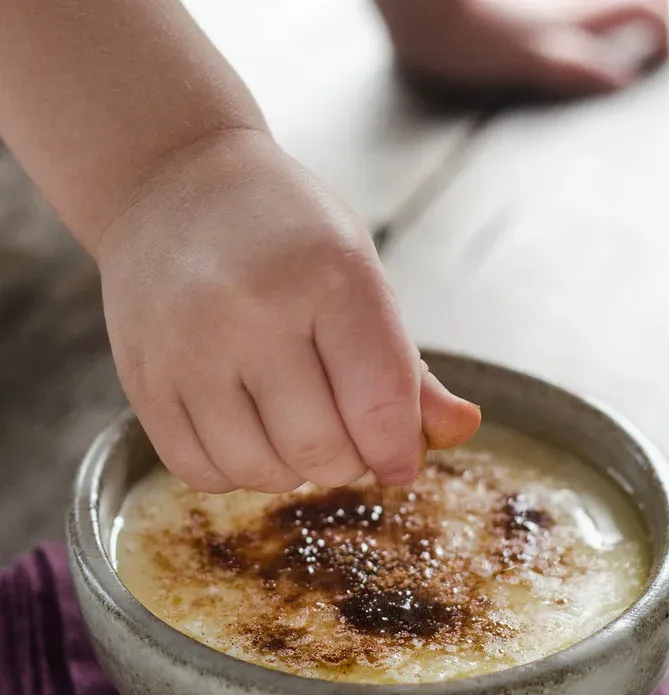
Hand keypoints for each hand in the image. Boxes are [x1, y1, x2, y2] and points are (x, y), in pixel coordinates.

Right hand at [97, 129, 479, 493]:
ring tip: (290, 425)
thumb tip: (463, 430)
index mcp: (330, 277)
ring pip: (260, 472)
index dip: (398, 452)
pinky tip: (244, 429)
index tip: (398, 460)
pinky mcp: (143, 379)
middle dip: (347, 462)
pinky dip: (234, 470)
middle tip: (343, 434)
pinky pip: (201, 473)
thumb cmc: (283, 235)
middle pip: (321, 451)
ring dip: (290, 470)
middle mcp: (252, 312)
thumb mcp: (359, 277)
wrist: (170, 186)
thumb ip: (409, 368)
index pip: (380, 405)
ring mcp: (188, 348)